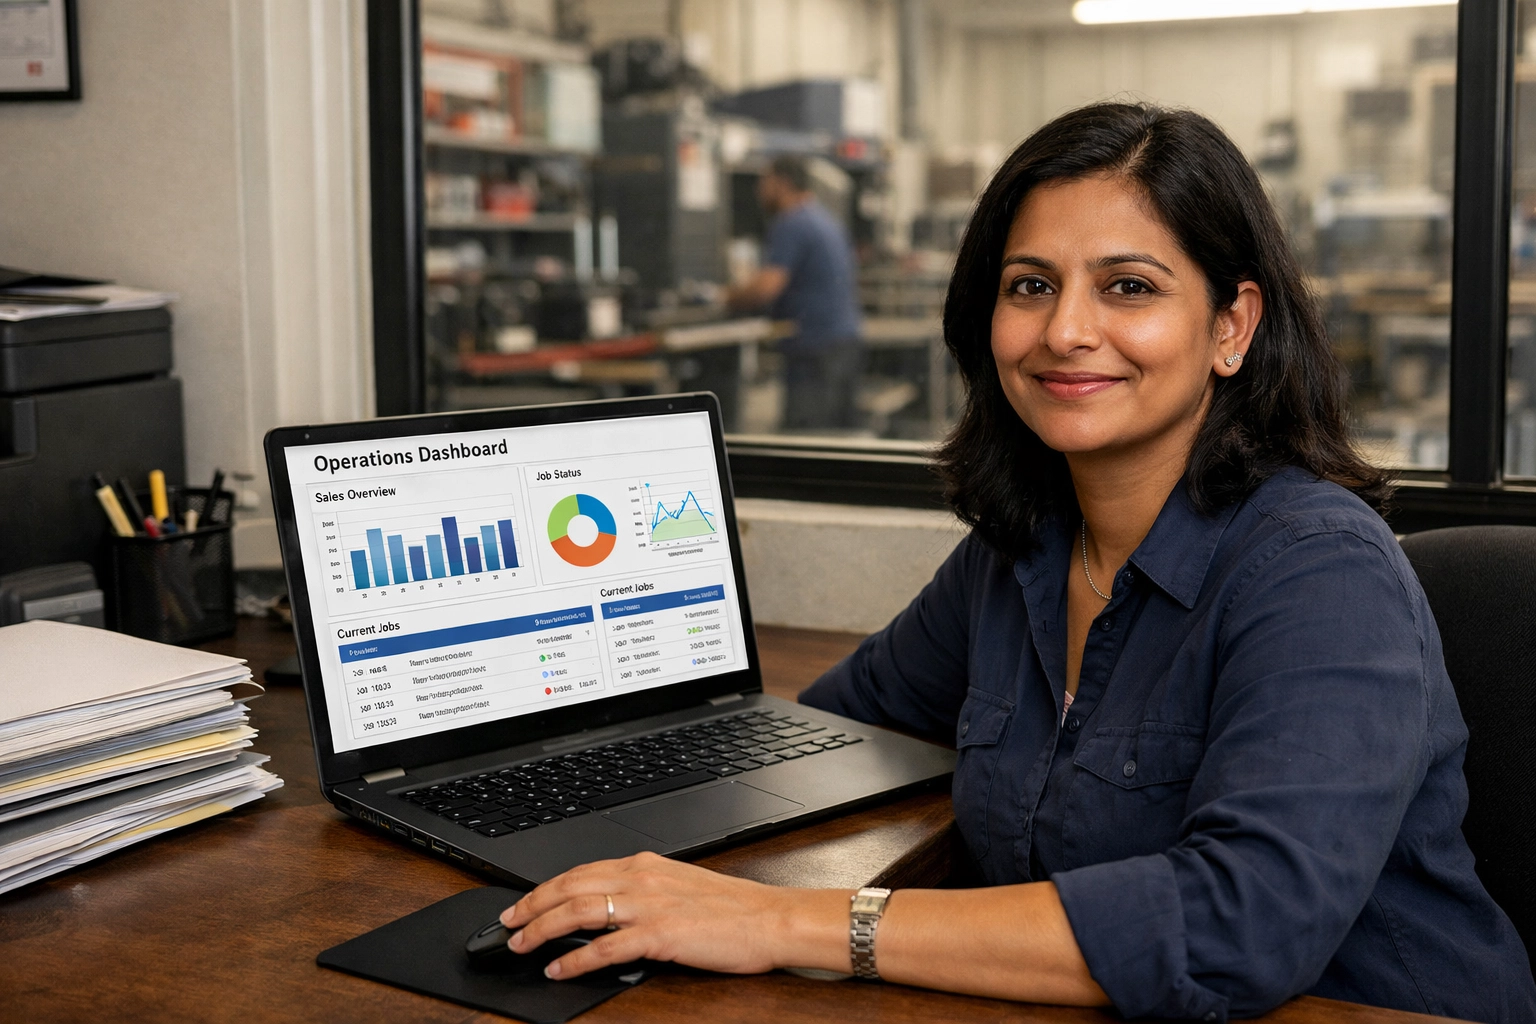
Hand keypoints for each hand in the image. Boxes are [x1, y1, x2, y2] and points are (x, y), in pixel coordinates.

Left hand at [499, 851, 845, 978]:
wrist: (771, 919)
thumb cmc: (734, 909)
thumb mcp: (680, 888)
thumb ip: (644, 893)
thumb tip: (609, 909)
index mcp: (646, 865)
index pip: (581, 871)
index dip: (546, 887)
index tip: (524, 902)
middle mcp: (643, 878)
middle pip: (570, 886)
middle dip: (531, 906)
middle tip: (507, 924)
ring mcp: (650, 906)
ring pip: (579, 910)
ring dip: (542, 928)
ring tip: (521, 945)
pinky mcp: (660, 935)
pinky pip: (605, 947)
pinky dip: (575, 958)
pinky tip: (559, 968)